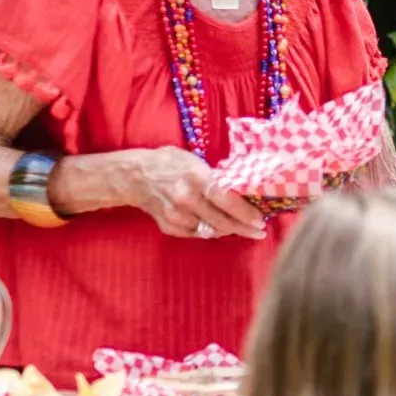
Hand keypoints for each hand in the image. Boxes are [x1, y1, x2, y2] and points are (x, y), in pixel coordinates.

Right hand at [120, 147, 271, 239]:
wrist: (135, 176)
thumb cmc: (169, 164)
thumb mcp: (194, 161)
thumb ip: (214, 177)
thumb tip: (240, 191)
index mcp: (196, 177)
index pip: (226, 200)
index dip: (245, 213)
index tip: (260, 222)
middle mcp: (186, 198)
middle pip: (222, 221)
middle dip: (244, 229)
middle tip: (258, 232)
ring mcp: (176, 215)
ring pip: (210, 230)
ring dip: (226, 229)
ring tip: (239, 226)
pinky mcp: (169, 226)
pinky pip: (195, 233)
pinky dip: (207, 230)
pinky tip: (213, 224)